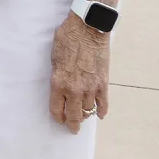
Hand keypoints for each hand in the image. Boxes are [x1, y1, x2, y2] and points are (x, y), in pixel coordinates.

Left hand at [50, 14, 110, 132]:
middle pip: (73, 115)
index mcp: (59, 82)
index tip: (59, 119)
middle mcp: (74, 89)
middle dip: (72, 124)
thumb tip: (60, 87)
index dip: (57, 116)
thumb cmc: (67, 39)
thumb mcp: (54, 58)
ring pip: (88, 111)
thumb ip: (58, 76)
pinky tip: (100, 114)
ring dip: (86, 116)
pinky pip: (103, 104)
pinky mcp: (103, 84)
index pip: (56, 108)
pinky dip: (102, 111)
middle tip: (72, 128)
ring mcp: (90, 88)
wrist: (87, 30)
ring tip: (83, 118)